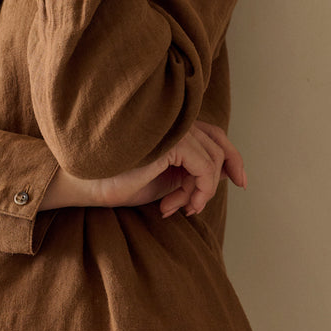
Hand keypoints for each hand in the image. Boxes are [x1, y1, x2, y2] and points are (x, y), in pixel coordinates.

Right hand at [41, 121, 246, 215]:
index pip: (214, 134)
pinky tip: (180, 205)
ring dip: (201, 191)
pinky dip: (200, 190)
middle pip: (219, 143)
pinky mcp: (170, 142)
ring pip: (212, 160)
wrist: (88, 185)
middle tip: (211, 201)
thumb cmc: (120, 181)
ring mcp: (172, 129)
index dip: (232, 157)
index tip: (241, 182)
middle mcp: (174, 122)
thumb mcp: (166, 178)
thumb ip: (191, 171)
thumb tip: (225, 174)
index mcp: (172, 127)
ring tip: (180, 208)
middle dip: (222, 175)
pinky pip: (204, 167)